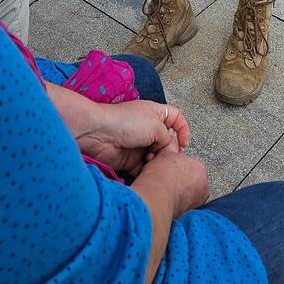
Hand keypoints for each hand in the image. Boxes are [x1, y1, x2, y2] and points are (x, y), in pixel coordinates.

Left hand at [76, 100, 190, 176]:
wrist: (99, 135)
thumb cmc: (125, 122)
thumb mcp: (155, 125)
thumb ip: (168, 137)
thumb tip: (168, 149)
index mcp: (154, 113)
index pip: (175, 118)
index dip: (183, 129)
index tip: (184, 142)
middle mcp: (148, 128)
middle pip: (167, 140)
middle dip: (170, 149)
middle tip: (167, 155)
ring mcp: (139, 144)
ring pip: (157, 156)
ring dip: (159, 161)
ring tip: (153, 161)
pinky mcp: (131, 159)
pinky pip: (145, 168)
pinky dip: (148, 170)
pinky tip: (147, 170)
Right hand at [134, 148, 209, 216]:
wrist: (156, 197)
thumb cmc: (161, 176)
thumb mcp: (165, 153)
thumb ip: (171, 145)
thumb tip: (172, 139)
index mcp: (201, 169)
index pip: (190, 164)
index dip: (177, 165)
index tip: (169, 167)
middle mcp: (204, 186)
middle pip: (191, 179)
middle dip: (180, 178)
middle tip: (167, 178)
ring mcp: (198, 201)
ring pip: (188, 193)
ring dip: (180, 191)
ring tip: (167, 189)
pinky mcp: (191, 213)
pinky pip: (185, 205)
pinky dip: (178, 202)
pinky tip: (169, 199)